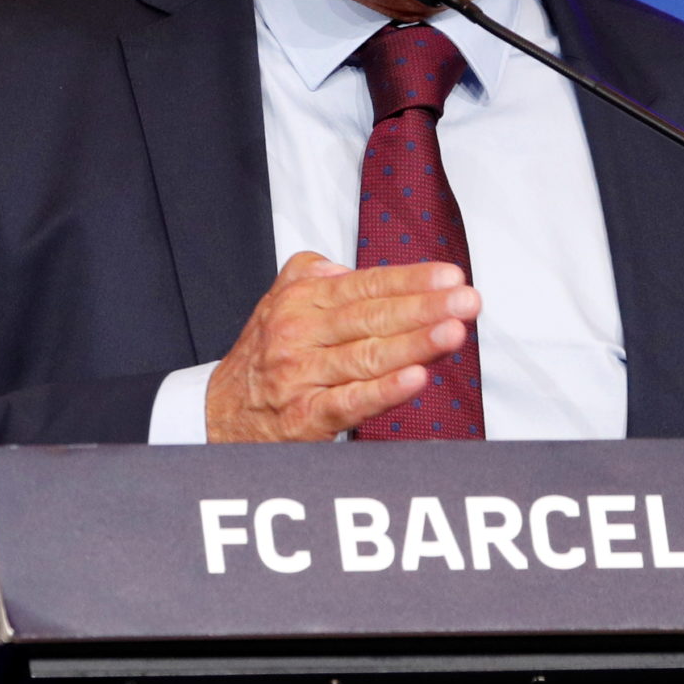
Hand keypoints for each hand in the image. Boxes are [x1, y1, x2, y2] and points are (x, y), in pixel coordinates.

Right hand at [205, 252, 479, 441]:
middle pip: (372, 318)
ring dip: (414, 344)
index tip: (450, 276)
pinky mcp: (306, 417)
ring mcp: (303, 376)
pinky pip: (351, 402)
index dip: (410, 280)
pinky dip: (384, 390)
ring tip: (452, 332)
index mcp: (301, 301)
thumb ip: (314, 274)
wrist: (217, 415)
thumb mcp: (278, 300)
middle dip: (425, 308)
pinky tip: (415, 379)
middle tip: (466, 300)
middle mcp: (301, 334)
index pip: (366, 286)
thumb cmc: (263, 357)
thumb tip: (350, 266)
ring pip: (367, 357)